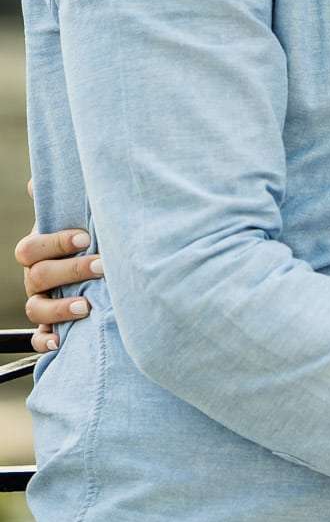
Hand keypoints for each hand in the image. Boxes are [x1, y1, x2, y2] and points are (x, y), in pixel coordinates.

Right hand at [15, 183, 101, 351]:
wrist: (106, 268)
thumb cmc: (91, 237)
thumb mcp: (81, 217)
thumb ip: (67, 200)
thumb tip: (37, 180)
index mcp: (39, 250)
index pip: (31, 248)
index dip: (55, 243)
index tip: (85, 238)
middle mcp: (36, 276)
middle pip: (38, 275)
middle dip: (71, 270)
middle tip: (102, 266)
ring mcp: (42, 301)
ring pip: (35, 307)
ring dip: (58, 308)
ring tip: (86, 307)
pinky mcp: (51, 325)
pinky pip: (37, 338)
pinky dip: (44, 340)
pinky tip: (60, 341)